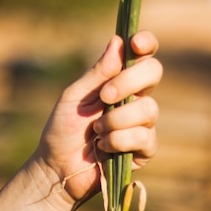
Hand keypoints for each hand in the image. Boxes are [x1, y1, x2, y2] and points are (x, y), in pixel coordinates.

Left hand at [34, 30, 161, 204]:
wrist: (57, 168)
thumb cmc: (62, 130)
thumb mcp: (74, 97)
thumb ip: (97, 73)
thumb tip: (118, 42)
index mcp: (119, 81)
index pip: (142, 55)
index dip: (146, 43)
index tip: (135, 43)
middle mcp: (135, 98)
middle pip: (154, 73)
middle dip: (129, 81)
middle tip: (104, 96)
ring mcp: (142, 124)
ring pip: (149, 108)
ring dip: (117, 120)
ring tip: (96, 131)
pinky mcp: (145, 150)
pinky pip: (144, 137)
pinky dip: (119, 141)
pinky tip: (104, 148)